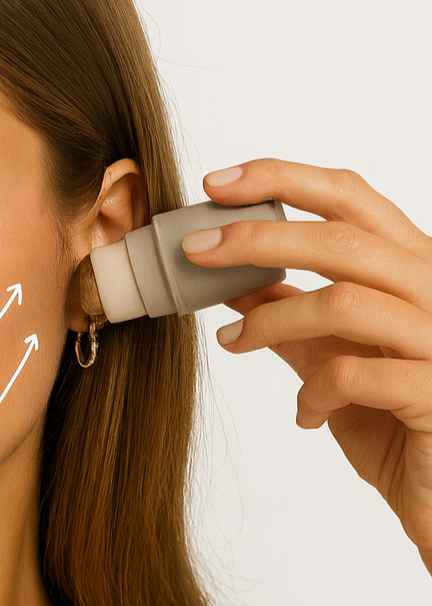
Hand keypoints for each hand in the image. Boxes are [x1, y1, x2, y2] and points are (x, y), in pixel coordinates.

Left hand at [182, 158, 431, 574]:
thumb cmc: (396, 425)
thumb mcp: (334, 361)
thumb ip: (294, 319)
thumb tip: (233, 282)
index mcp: (412, 271)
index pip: (351, 199)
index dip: (283, 180)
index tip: (216, 183)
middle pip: (343, 239)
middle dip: (258, 238)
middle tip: (195, 249)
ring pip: (343, 301)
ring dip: (271, 320)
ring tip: (233, 343)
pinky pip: (354, 374)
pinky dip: (312, 393)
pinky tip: (304, 415)